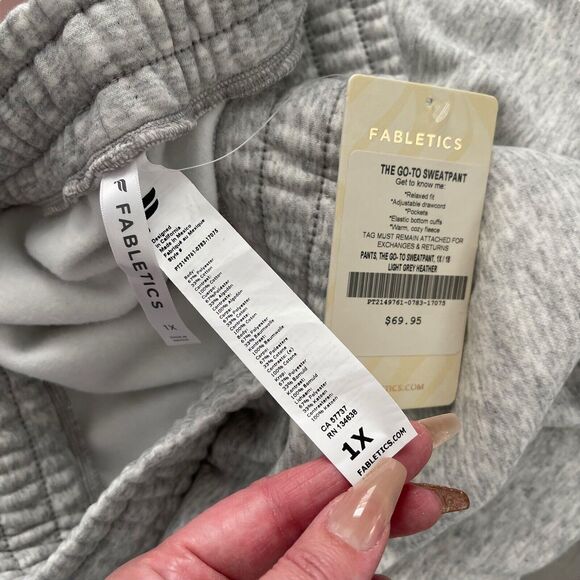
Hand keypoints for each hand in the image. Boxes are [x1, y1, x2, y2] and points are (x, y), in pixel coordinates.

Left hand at [109, 417, 466, 578]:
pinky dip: (356, 579)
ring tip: (417, 520)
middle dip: (366, 506)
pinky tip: (382, 565)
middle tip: (425, 485)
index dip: (334, 471)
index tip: (392, 449)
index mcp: (169, 574)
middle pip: (298, 530)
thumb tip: (368, 501)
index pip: (267, 500)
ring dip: (369, 549)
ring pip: (320, 566)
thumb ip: (307, 566)